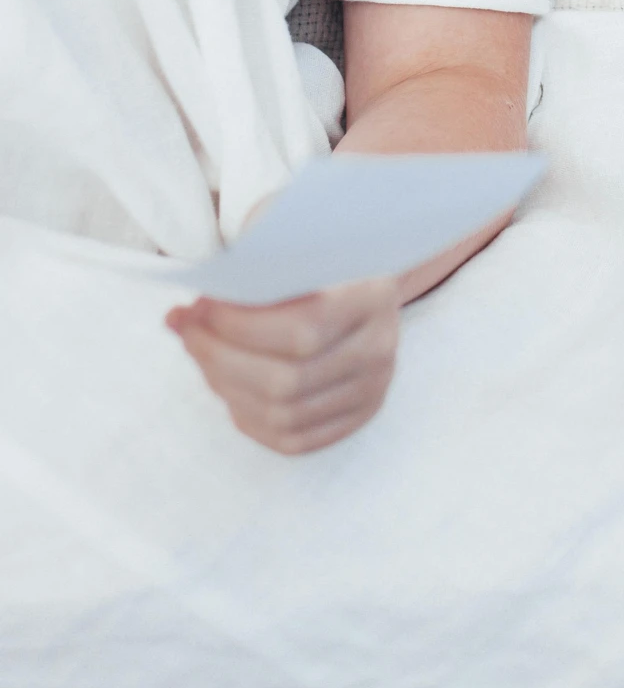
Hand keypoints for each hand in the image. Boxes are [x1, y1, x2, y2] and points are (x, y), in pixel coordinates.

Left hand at [166, 279, 400, 455]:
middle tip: (190, 331)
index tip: (201, 307)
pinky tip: (229, 387)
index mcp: (373, 296)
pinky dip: (250, 420)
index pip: (299, 331)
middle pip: (286, 382)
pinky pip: (294, 440)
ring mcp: (373, 388)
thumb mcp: (297, 247)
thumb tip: (179, 319)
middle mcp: (380, 348)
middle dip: (221, 359)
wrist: (369, 277)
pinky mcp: (358, 414)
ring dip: (227, 388)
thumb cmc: (323, 256)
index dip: (239, 327)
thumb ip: (245, 275)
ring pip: (284, 416)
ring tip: (204, 355)